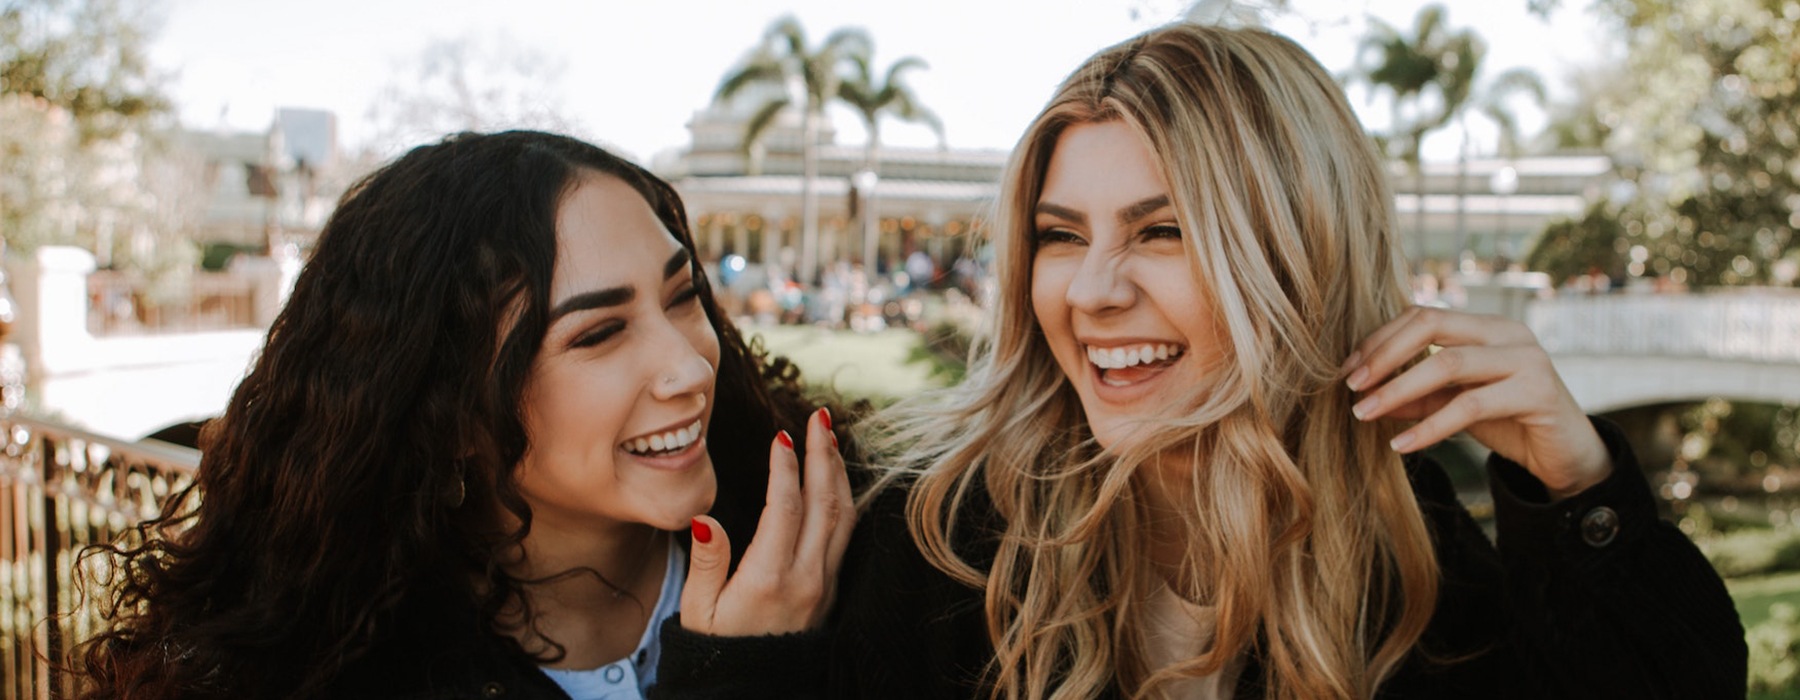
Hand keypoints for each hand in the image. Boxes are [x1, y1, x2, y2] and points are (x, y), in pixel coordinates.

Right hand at [680, 408, 853, 634]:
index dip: (784, 467)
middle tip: (819, 417)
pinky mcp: (831, 590)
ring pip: (843, 517)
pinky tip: (836, 481)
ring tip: (829, 439)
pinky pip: (846, 535)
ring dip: (838, 473)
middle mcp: (805, 577)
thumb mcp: (699, 611)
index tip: (781, 435)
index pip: (784, 507)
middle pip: (824, 503)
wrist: (752, 690)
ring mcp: (824, 584)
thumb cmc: (717, 649)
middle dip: (823, 454)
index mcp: (768, 578)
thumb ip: (707, 562)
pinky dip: (844, 500)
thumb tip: (705, 519)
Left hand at [1343, 306, 1610, 499]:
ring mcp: (1526, 358)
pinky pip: (1470, 406)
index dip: (1380, 339)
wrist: (1566, 455)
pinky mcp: (1537, 392)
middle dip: (1384, 354)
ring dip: (1398, 390)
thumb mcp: (1453, 404)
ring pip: (1448, 363)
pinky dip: (1429, 426)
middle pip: (1432, 324)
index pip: (1423, 315)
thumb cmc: (1509, 421)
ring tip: (1364, 414)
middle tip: (1351, 386)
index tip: (1348, 370)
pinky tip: (1401, 444)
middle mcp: (1507, 332)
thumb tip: (1365, 395)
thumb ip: (1415, 395)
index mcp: (1485, 325)